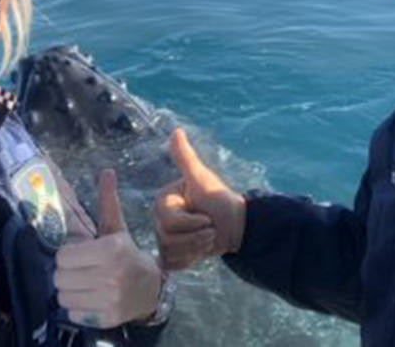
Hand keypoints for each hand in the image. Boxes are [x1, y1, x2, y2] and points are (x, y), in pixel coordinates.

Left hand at [54, 169, 161, 328]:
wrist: (151, 288)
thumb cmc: (127, 254)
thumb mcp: (117, 228)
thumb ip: (107, 201)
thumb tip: (106, 172)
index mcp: (112, 248)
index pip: (63, 256)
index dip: (68, 256)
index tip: (80, 255)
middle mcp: (111, 274)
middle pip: (60, 278)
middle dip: (67, 274)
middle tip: (81, 271)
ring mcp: (110, 299)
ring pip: (64, 297)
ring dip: (71, 292)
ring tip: (86, 285)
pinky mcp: (107, 318)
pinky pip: (73, 314)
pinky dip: (78, 308)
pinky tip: (92, 300)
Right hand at [153, 128, 246, 269]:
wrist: (236, 226)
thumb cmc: (220, 200)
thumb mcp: (202, 179)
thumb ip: (186, 157)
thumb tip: (176, 130)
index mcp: (163, 201)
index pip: (168, 222)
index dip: (192, 223)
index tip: (207, 217)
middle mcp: (158, 220)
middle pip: (168, 239)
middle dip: (197, 237)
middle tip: (211, 229)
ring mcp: (163, 239)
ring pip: (171, 253)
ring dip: (197, 249)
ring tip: (208, 238)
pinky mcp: (171, 256)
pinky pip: (173, 265)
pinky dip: (191, 260)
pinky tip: (200, 250)